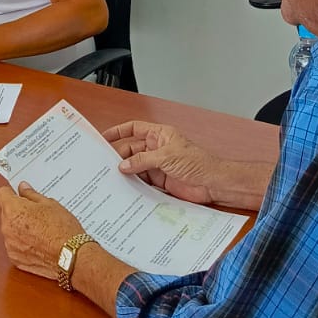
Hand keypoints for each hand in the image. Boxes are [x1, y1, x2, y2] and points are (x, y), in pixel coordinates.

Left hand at [0, 183, 84, 277]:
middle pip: (6, 213)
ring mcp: (10, 244)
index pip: (1, 194)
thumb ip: (31, 194)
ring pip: (10, 230)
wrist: (72, 256)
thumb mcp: (50, 204)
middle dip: (18, 212)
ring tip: (40, 231)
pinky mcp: (15, 258)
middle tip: (36, 215)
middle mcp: (7, 227)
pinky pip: (15, 246)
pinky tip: (39, 244)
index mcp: (13, 209)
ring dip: (19, 229)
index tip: (17, 195)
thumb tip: (22, 187)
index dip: (10, 193)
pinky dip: (23, 244)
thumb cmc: (62, 229)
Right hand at [102, 120, 220, 203]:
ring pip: (136, 166)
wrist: (212, 183)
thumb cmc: (197, 162)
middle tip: (106, 164)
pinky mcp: (160, 181)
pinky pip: (143, 181)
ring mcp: (158, 165)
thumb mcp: (166, 157)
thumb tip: (123, 165)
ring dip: (127, 172)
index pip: (134, 129)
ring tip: (112, 178)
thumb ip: (142, 160)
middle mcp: (157, 149)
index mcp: (159, 135)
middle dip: (120, 156)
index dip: (119, 132)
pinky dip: (135, 184)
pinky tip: (126, 188)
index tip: (105, 137)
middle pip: (132, 150)